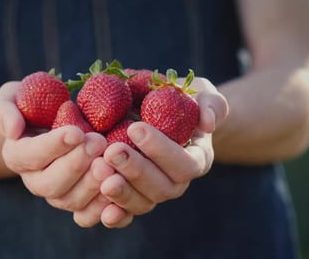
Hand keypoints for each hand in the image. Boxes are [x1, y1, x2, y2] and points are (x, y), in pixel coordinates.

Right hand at [0, 81, 109, 213]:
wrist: (54, 121)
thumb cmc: (32, 105)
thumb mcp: (11, 97)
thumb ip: (5, 110)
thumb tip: (13, 130)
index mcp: (16, 155)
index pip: (29, 156)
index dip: (52, 147)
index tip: (75, 132)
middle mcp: (35, 180)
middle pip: (50, 185)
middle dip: (75, 165)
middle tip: (97, 142)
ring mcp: (58, 194)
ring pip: (70, 201)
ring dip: (92, 184)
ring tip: (110, 162)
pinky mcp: (80, 202)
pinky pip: (88, 214)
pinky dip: (104, 208)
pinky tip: (118, 187)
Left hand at [84, 77, 228, 227]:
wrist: (156, 114)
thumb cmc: (178, 100)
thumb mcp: (199, 93)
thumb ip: (209, 103)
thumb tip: (207, 123)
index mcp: (196, 159)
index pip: (185, 164)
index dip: (161, 150)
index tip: (136, 128)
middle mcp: (176, 182)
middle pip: (162, 188)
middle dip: (136, 170)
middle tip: (112, 151)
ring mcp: (153, 194)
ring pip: (142, 203)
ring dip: (121, 191)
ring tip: (99, 170)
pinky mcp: (132, 199)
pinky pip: (125, 214)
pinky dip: (114, 215)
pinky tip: (100, 208)